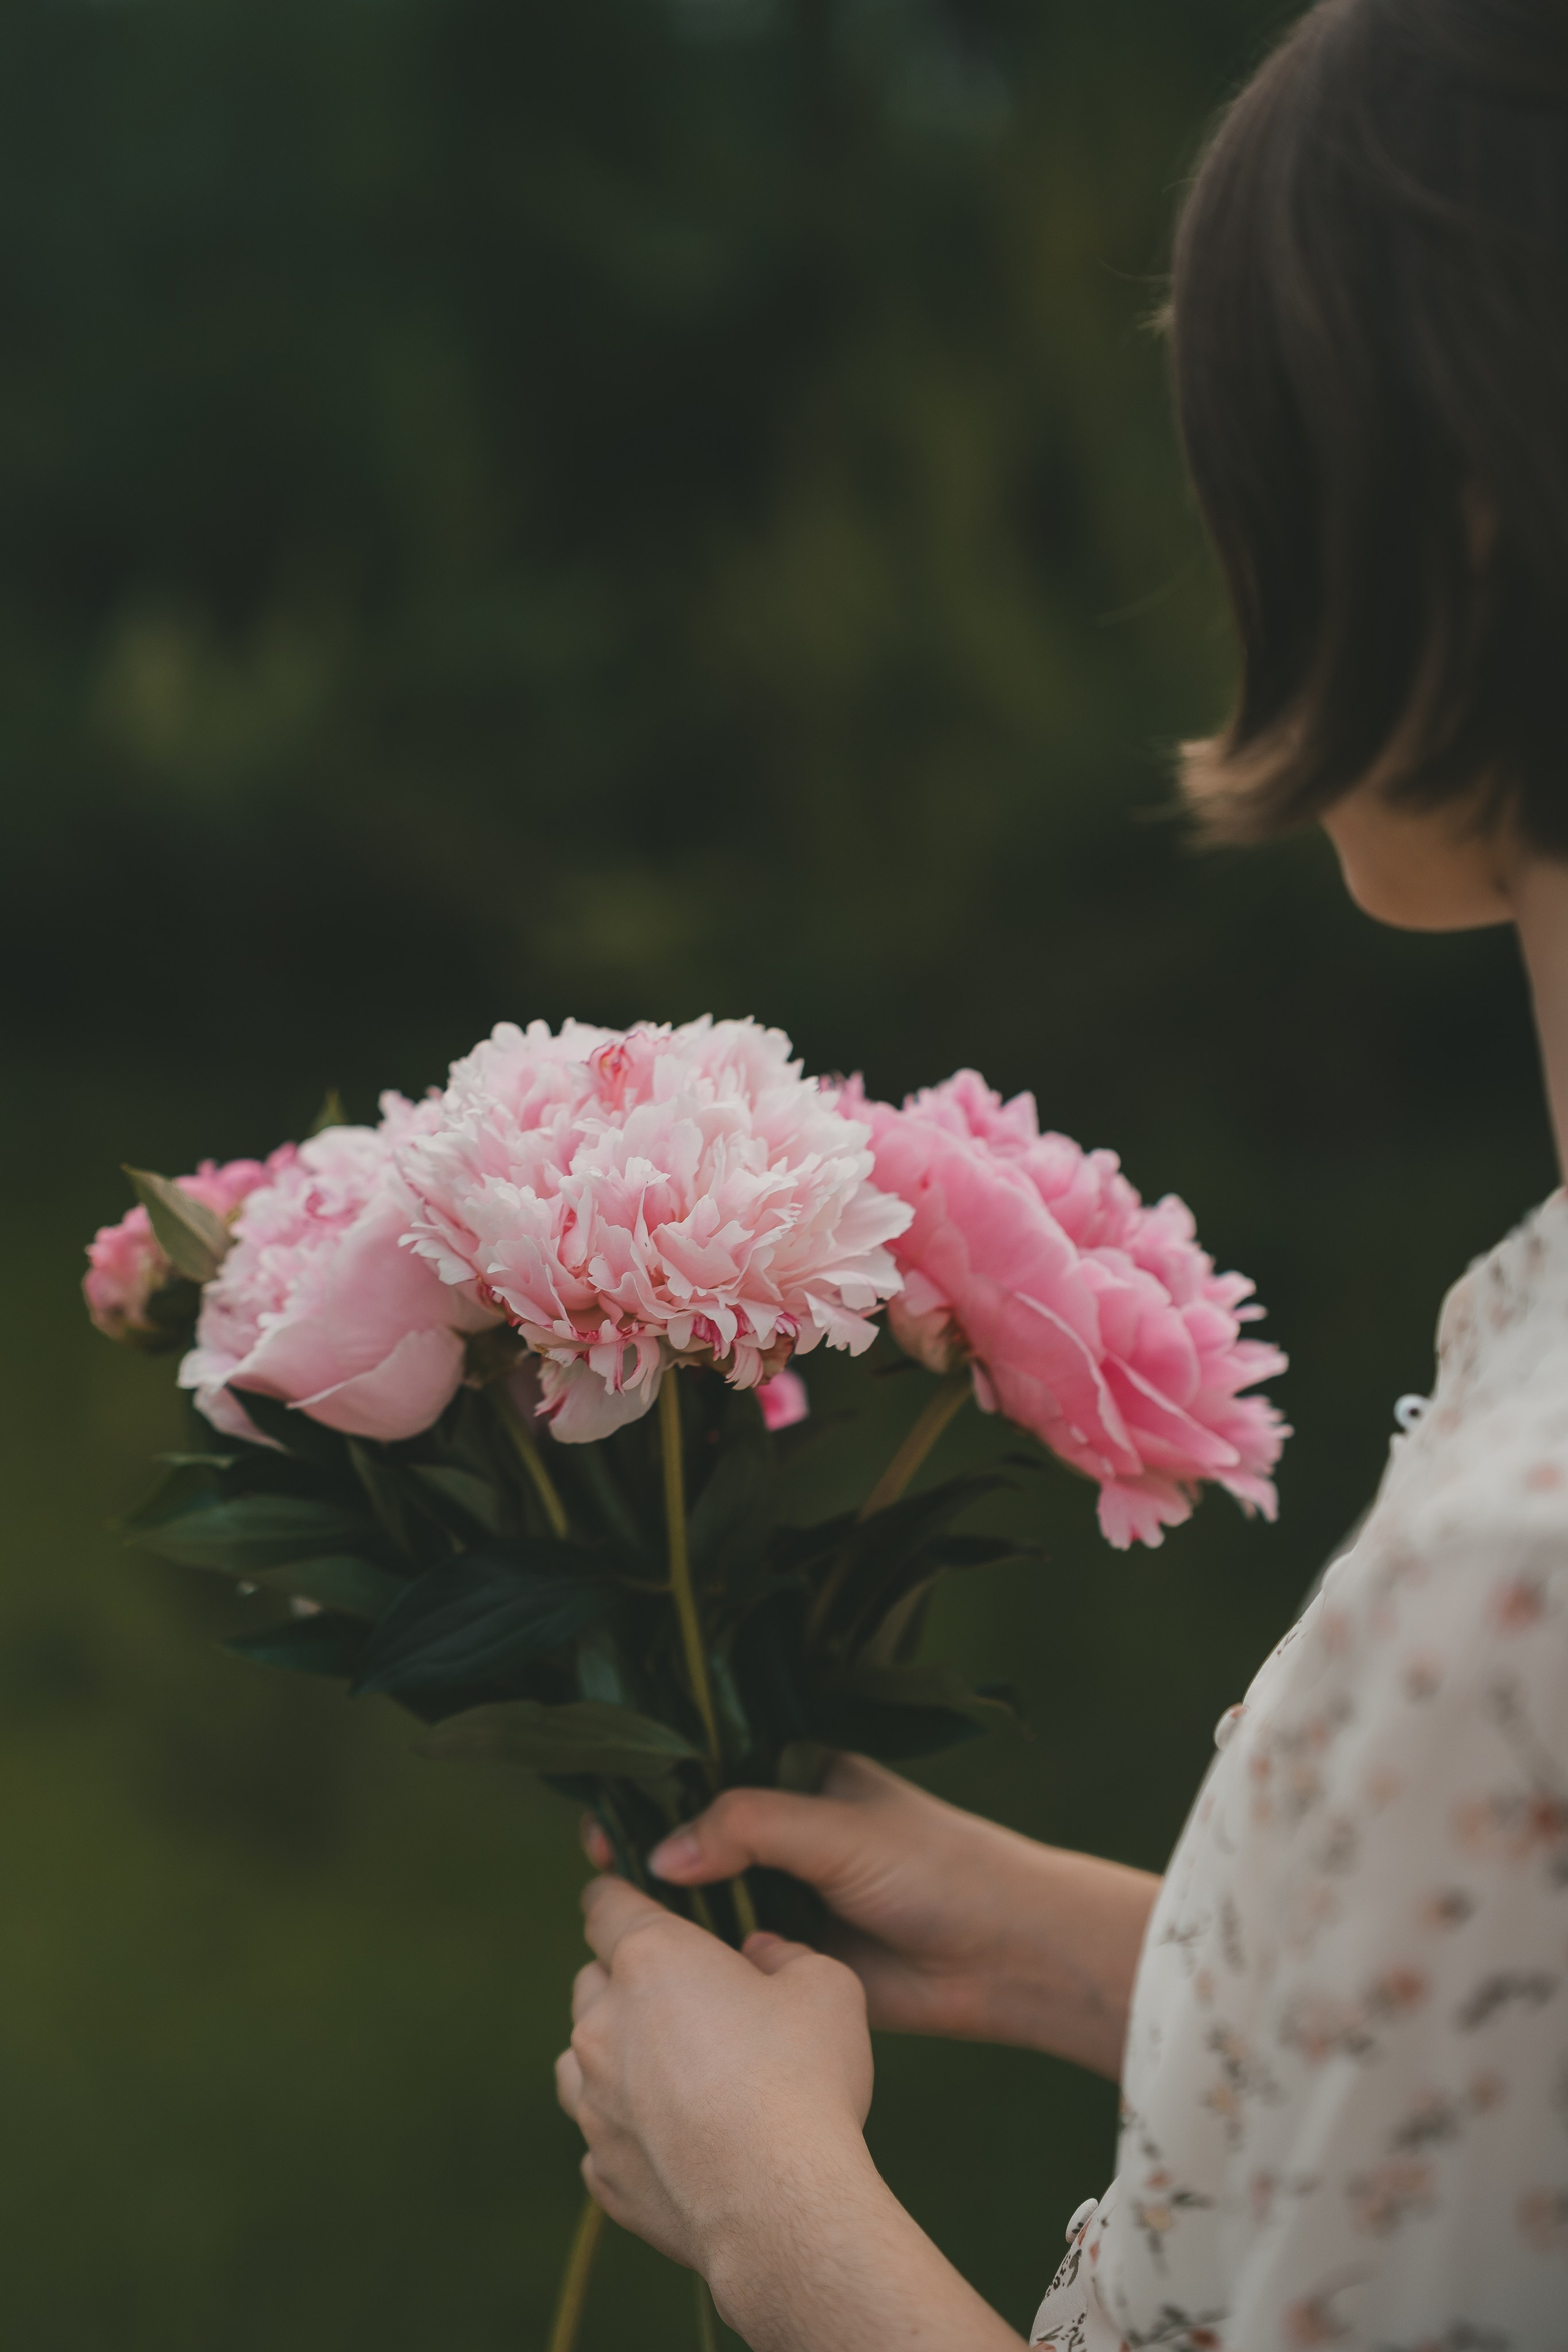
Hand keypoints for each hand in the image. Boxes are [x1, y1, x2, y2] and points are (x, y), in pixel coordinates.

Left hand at [556, 1876, 874, 2275]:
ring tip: (670, 2071)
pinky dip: (629, 2129)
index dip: (618, 1895)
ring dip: (615, 2053)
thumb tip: (760, 1956)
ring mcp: (594, 2103)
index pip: (605, 1904)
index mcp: (650, 1960)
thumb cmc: (803, 2082)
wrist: (781, 2208)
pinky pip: (601, 2134)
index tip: (628, 1899)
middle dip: (627, 1979)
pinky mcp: (602, 2169)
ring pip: (581, 2057)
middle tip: (684, 1998)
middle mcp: (604, 2024)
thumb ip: (785, 1953)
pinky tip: (677, 2140)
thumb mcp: (825, 1984)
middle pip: (593, 1980)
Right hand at [585, 1753, 1158, 2074]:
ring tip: (607, 1910)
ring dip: (669, 1907)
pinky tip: (652, 1961)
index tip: (606, 1805)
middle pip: (702, 1835)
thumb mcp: (835, 1829)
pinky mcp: (795, 1959)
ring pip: (711, 1898)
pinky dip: (698, 1957)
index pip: (714, 1770)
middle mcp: (792, 1832)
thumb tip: (660, 1856)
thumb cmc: (935, 1868)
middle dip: (652, 1847)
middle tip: (595, 1858)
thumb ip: (748, 1829)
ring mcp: (791, 1896)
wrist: (1004, 1955)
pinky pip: (732, 1954)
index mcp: (804, 1777)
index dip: (660, 1786)